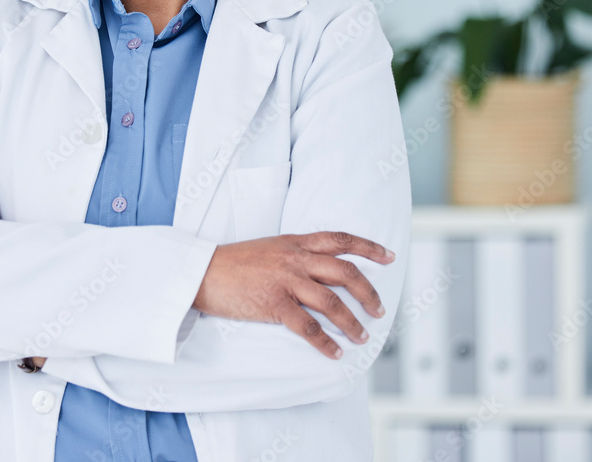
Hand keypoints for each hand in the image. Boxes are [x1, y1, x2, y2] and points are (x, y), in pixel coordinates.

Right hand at [192, 231, 395, 359]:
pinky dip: (325, 342)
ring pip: (332, 302)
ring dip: (352, 323)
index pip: (340, 239)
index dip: (368, 247)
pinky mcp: (273, 303)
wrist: (202, 272)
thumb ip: (294, 254)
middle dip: (368, 292)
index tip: (388, 257)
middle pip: (345, 272)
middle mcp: (295, 259)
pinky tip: (334, 352)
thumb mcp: (268, 247)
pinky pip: (308, 326)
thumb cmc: (233, 262)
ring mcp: (285, 280)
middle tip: (379, 310)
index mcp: (295, 242)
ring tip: (362, 337)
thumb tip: (319, 270)